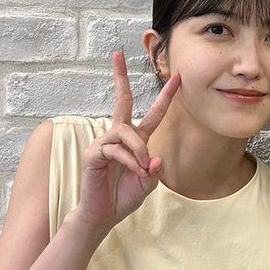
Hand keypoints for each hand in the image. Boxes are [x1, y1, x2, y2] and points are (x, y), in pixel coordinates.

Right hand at [77, 52, 178, 228]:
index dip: (165, 96)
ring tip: (142, 168)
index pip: (153, 114)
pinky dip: (129, 161)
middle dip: (120, 77)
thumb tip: (155, 158)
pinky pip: (116, 149)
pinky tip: (132, 171)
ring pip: (126, 133)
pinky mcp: (93, 153)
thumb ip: (155, 170)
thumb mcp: (148, 183)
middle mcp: (120, 136)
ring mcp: (105, 142)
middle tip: (117, 55)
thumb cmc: (124, 196)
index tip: (176, 77)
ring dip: (139, 151)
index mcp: (136, 140)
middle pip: (122, 100)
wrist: (104, 214)